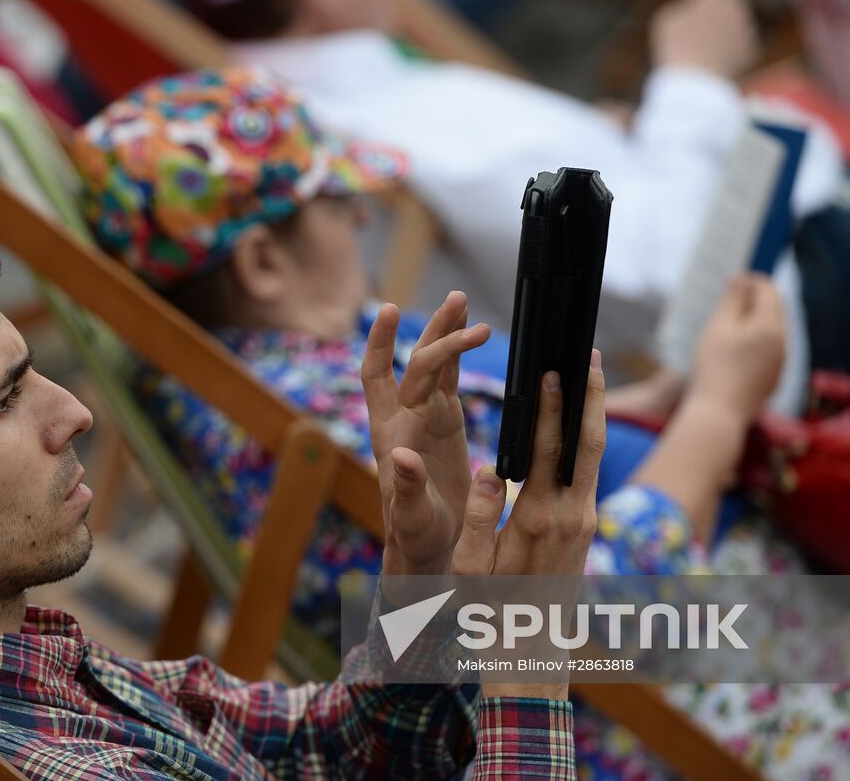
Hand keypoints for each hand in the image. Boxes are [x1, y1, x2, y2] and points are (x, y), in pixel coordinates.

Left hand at [362, 291, 490, 577]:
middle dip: (435, 331)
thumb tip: (401, 455)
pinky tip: (471, 333)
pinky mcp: (445, 423)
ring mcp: (425, 416)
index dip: (380, 342)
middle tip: (460, 303)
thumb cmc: (415, 536)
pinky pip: (451, 380)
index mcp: (390, 431)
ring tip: (462, 302)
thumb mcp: (411, 516)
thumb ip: (407, 487)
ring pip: (433, 364)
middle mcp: (405, 416)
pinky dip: (460, 356)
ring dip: (447, 333)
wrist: (429, 546)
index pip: (377, 375)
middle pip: (415, 361)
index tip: (389, 311)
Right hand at [451, 352, 605, 699]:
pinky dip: (588, 437)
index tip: (552, 371)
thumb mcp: (471, 566)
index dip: (553, 407)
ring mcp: (585, 519)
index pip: (549, 449)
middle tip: (592, 354)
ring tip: (591, 373)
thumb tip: (490, 468)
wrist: (530, 646)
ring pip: (595, 453)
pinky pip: (590, 470)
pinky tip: (581, 418)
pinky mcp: (588, 524)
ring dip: (595, 411)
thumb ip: (479, 514)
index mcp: (537, 518)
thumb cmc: (490, 606)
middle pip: (589, 441)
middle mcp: (571, 515)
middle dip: (593, 394)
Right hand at [650, 0, 758, 79]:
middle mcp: (739, 6)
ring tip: (701, 52)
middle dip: (713, 15)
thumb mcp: (668, 18)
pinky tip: (712, 64)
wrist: (698, 82)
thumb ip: (683, 8)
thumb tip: (693, 15)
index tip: (687, 15)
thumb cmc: (678, 46)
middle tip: (693, 35)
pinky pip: (737, 47)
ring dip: (721, 34)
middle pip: (724, 5)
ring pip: (732, 26)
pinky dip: (728, 53)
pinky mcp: (752, 50)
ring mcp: (748, 28)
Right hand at [691, 274, 785, 424]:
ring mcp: (782, 362)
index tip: (734, 279)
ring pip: (774, 330)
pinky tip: (736, 349)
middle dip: (756, 299)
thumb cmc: (716, 367)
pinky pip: (770, 350)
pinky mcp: (775, 377)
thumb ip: (732, 299)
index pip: (769, 290)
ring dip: (756, 320)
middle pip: (776, 309)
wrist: (720, 414)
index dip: (752, 280)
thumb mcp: (719, 327)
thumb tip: (742, 278)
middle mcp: (784, 342)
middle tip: (731, 298)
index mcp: (772, 325)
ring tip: (730, 324)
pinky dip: (757, 340)